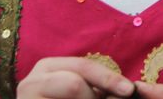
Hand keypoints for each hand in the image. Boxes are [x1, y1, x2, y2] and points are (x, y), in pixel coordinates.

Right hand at [16, 57, 134, 98]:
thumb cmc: (62, 98)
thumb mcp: (81, 89)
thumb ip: (100, 87)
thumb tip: (130, 89)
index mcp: (48, 67)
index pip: (83, 67)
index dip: (108, 78)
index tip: (129, 90)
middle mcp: (31, 81)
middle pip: (74, 84)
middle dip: (93, 97)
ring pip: (72, 95)